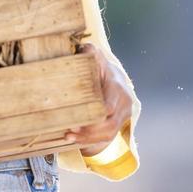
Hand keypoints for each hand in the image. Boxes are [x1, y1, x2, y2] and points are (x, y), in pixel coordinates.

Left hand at [64, 43, 135, 157]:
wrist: (117, 80)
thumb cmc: (102, 70)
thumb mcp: (97, 59)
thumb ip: (90, 52)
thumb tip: (82, 49)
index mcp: (117, 89)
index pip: (108, 107)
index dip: (93, 116)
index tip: (76, 119)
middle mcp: (123, 104)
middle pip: (109, 125)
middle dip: (89, 131)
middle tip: (69, 132)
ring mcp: (122, 117)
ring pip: (108, 134)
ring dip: (88, 139)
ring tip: (69, 137)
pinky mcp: (118, 126)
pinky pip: (106, 139)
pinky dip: (91, 142)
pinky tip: (76, 142)